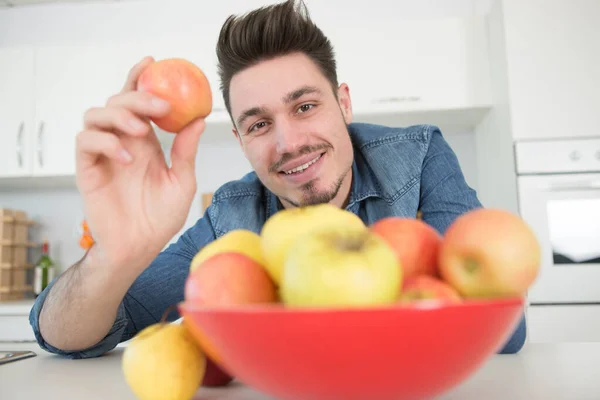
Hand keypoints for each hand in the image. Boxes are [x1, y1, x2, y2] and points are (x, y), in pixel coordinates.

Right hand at [75, 56, 204, 270]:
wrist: (140, 247)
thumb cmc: (160, 218)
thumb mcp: (182, 181)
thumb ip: (186, 151)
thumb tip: (198, 119)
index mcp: (144, 142)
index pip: (137, 102)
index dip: (140, 79)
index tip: (153, 63)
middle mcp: (122, 143)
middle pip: (117, 101)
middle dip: (137, 96)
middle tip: (160, 106)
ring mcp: (103, 155)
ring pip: (95, 115)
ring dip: (119, 116)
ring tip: (141, 132)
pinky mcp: (88, 169)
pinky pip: (86, 143)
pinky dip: (106, 142)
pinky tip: (128, 157)